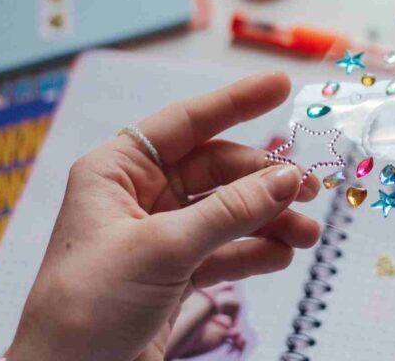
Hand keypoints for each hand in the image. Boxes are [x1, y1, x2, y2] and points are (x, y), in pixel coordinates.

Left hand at [7, 72, 320, 360]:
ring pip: (228, 212)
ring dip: (269, 219)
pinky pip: (226, 249)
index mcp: (117, 172)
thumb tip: (286, 178)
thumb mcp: (163, 249)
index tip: (281, 86)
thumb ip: (230, 211)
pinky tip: (281, 255)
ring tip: (306, 234)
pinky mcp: (174, 274)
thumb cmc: (86, 308)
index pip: (186, 123)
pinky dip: (255, 251)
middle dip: (264, 179)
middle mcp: (138, 197)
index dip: (235, 103)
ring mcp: (159, 236)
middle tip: (307, 188)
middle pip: (217, 171)